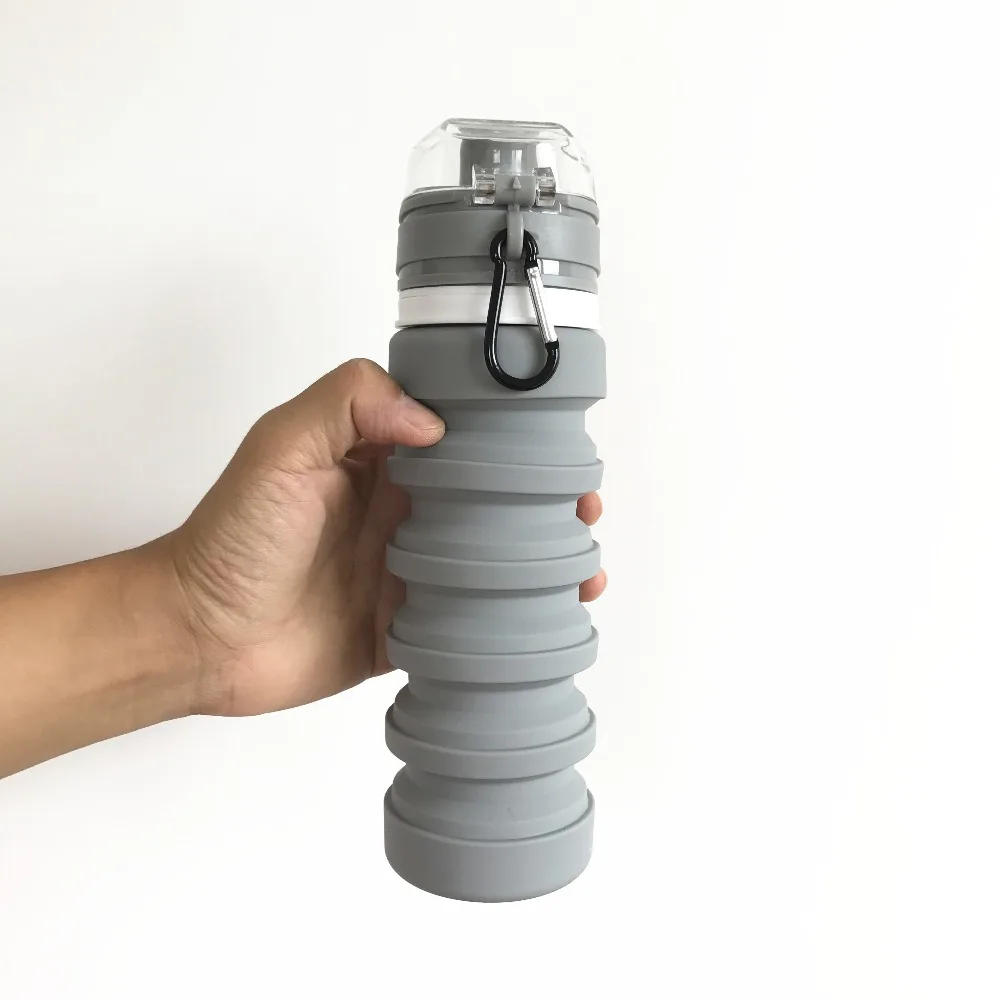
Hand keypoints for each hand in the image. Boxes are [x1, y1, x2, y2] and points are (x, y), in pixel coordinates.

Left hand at [165, 359, 605, 716]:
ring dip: (541, 561)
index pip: (462, 436)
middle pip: (491, 500)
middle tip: (582, 510)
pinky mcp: (409, 628)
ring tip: (582, 571)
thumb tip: (435, 423)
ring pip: (493, 561)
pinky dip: (513, 619)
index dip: (512, 437)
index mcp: (381, 462)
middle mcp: (403, 513)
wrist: (203, 637)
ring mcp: (410, 573)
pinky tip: (548, 618)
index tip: (556, 443)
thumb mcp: (280, 446)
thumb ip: (349, 404)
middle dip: (543, 501)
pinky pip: (472, 621)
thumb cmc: (232, 539)